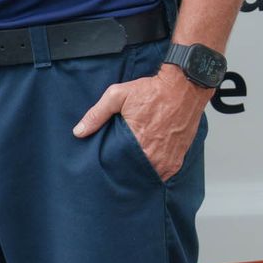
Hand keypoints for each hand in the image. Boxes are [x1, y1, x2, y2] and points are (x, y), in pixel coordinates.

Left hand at [73, 64, 206, 181]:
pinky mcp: (178, 159)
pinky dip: (155, 170)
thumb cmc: (152, 91)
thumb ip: (97, 114)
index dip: (111, 165)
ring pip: (149, 175)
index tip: (107, 161)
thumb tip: (78, 131)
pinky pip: (164, 173)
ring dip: (141, 171)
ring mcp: (168, 159)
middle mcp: (155, 155)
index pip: (118, 166)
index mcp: (138, 142)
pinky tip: (148, 162)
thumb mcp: (118, 95)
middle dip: (125, 170)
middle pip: (134, 173)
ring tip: (132, 164)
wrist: (183, 87)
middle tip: (118, 164)